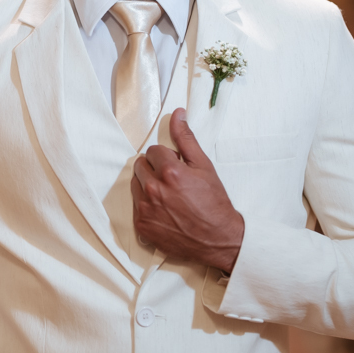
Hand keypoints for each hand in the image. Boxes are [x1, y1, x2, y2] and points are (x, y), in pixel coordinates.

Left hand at [131, 109, 244, 272]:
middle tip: (173, 181)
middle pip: (140, 165)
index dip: (167, 158)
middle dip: (155, 169)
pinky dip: (146, 204)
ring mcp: (145, 209)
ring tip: (169, 195)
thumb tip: (177, 114)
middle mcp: (153, 189)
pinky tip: (164, 210)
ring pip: (135, 183)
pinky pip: (135, 204)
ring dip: (148, 185)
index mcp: (169, 172)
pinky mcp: (141, 225)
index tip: (178, 168)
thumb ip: (186, 138)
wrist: (218, 239)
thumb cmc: (214, 202)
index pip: (153, 151)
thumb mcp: (204, 166)